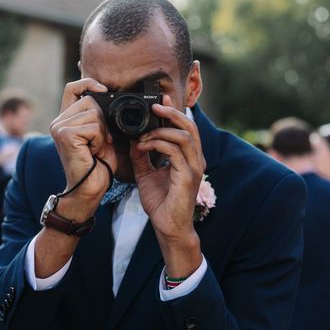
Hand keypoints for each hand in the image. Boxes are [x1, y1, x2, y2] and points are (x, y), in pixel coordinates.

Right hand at [49, 78, 116, 221]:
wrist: (88, 191)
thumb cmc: (97, 166)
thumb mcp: (101, 136)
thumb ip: (100, 117)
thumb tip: (108, 96)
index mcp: (65, 119)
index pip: (72, 88)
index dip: (88, 83)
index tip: (104, 89)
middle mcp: (58, 121)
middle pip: (89, 100)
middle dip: (103, 120)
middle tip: (100, 141)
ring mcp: (59, 127)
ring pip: (94, 113)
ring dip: (103, 132)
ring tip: (96, 148)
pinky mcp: (65, 135)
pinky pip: (94, 126)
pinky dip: (100, 139)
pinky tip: (93, 152)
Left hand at [131, 96, 204, 277]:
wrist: (168, 228)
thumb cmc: (161, 203)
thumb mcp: (145, 174)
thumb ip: (141, 156)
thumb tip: (133, 139)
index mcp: (189, 157)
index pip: (185, 127)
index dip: (174, 111)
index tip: (159, 101)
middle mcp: (196, 159)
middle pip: (189, 126)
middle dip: (171, 113)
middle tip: (154, 107)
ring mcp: (194, 168)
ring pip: (183, 136)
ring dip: (160, 131)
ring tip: (142, 135)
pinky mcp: (188, 177)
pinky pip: (175, 151)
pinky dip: (157, 144)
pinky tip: (143, 147)